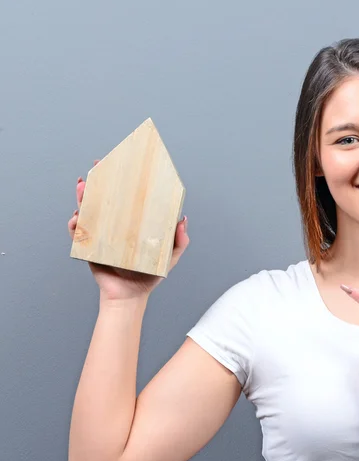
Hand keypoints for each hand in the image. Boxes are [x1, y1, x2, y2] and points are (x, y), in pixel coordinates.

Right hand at [67, 160, 189, 301]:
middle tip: (98, 165)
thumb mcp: (169, 257)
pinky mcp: (88, 247)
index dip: (125, 181)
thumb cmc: (149, 277)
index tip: (124, 163)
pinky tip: (77, 217)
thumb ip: (178, 241)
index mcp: (133, 225)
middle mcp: (116, 226)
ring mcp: (100, 235)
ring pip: (88, 210)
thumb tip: (182, 219)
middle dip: (100, 180)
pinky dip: (75, 223)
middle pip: (105, 198)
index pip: (128, 199)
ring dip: (83, 196)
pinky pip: (77, 232)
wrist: (130, 297)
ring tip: (83, 186)